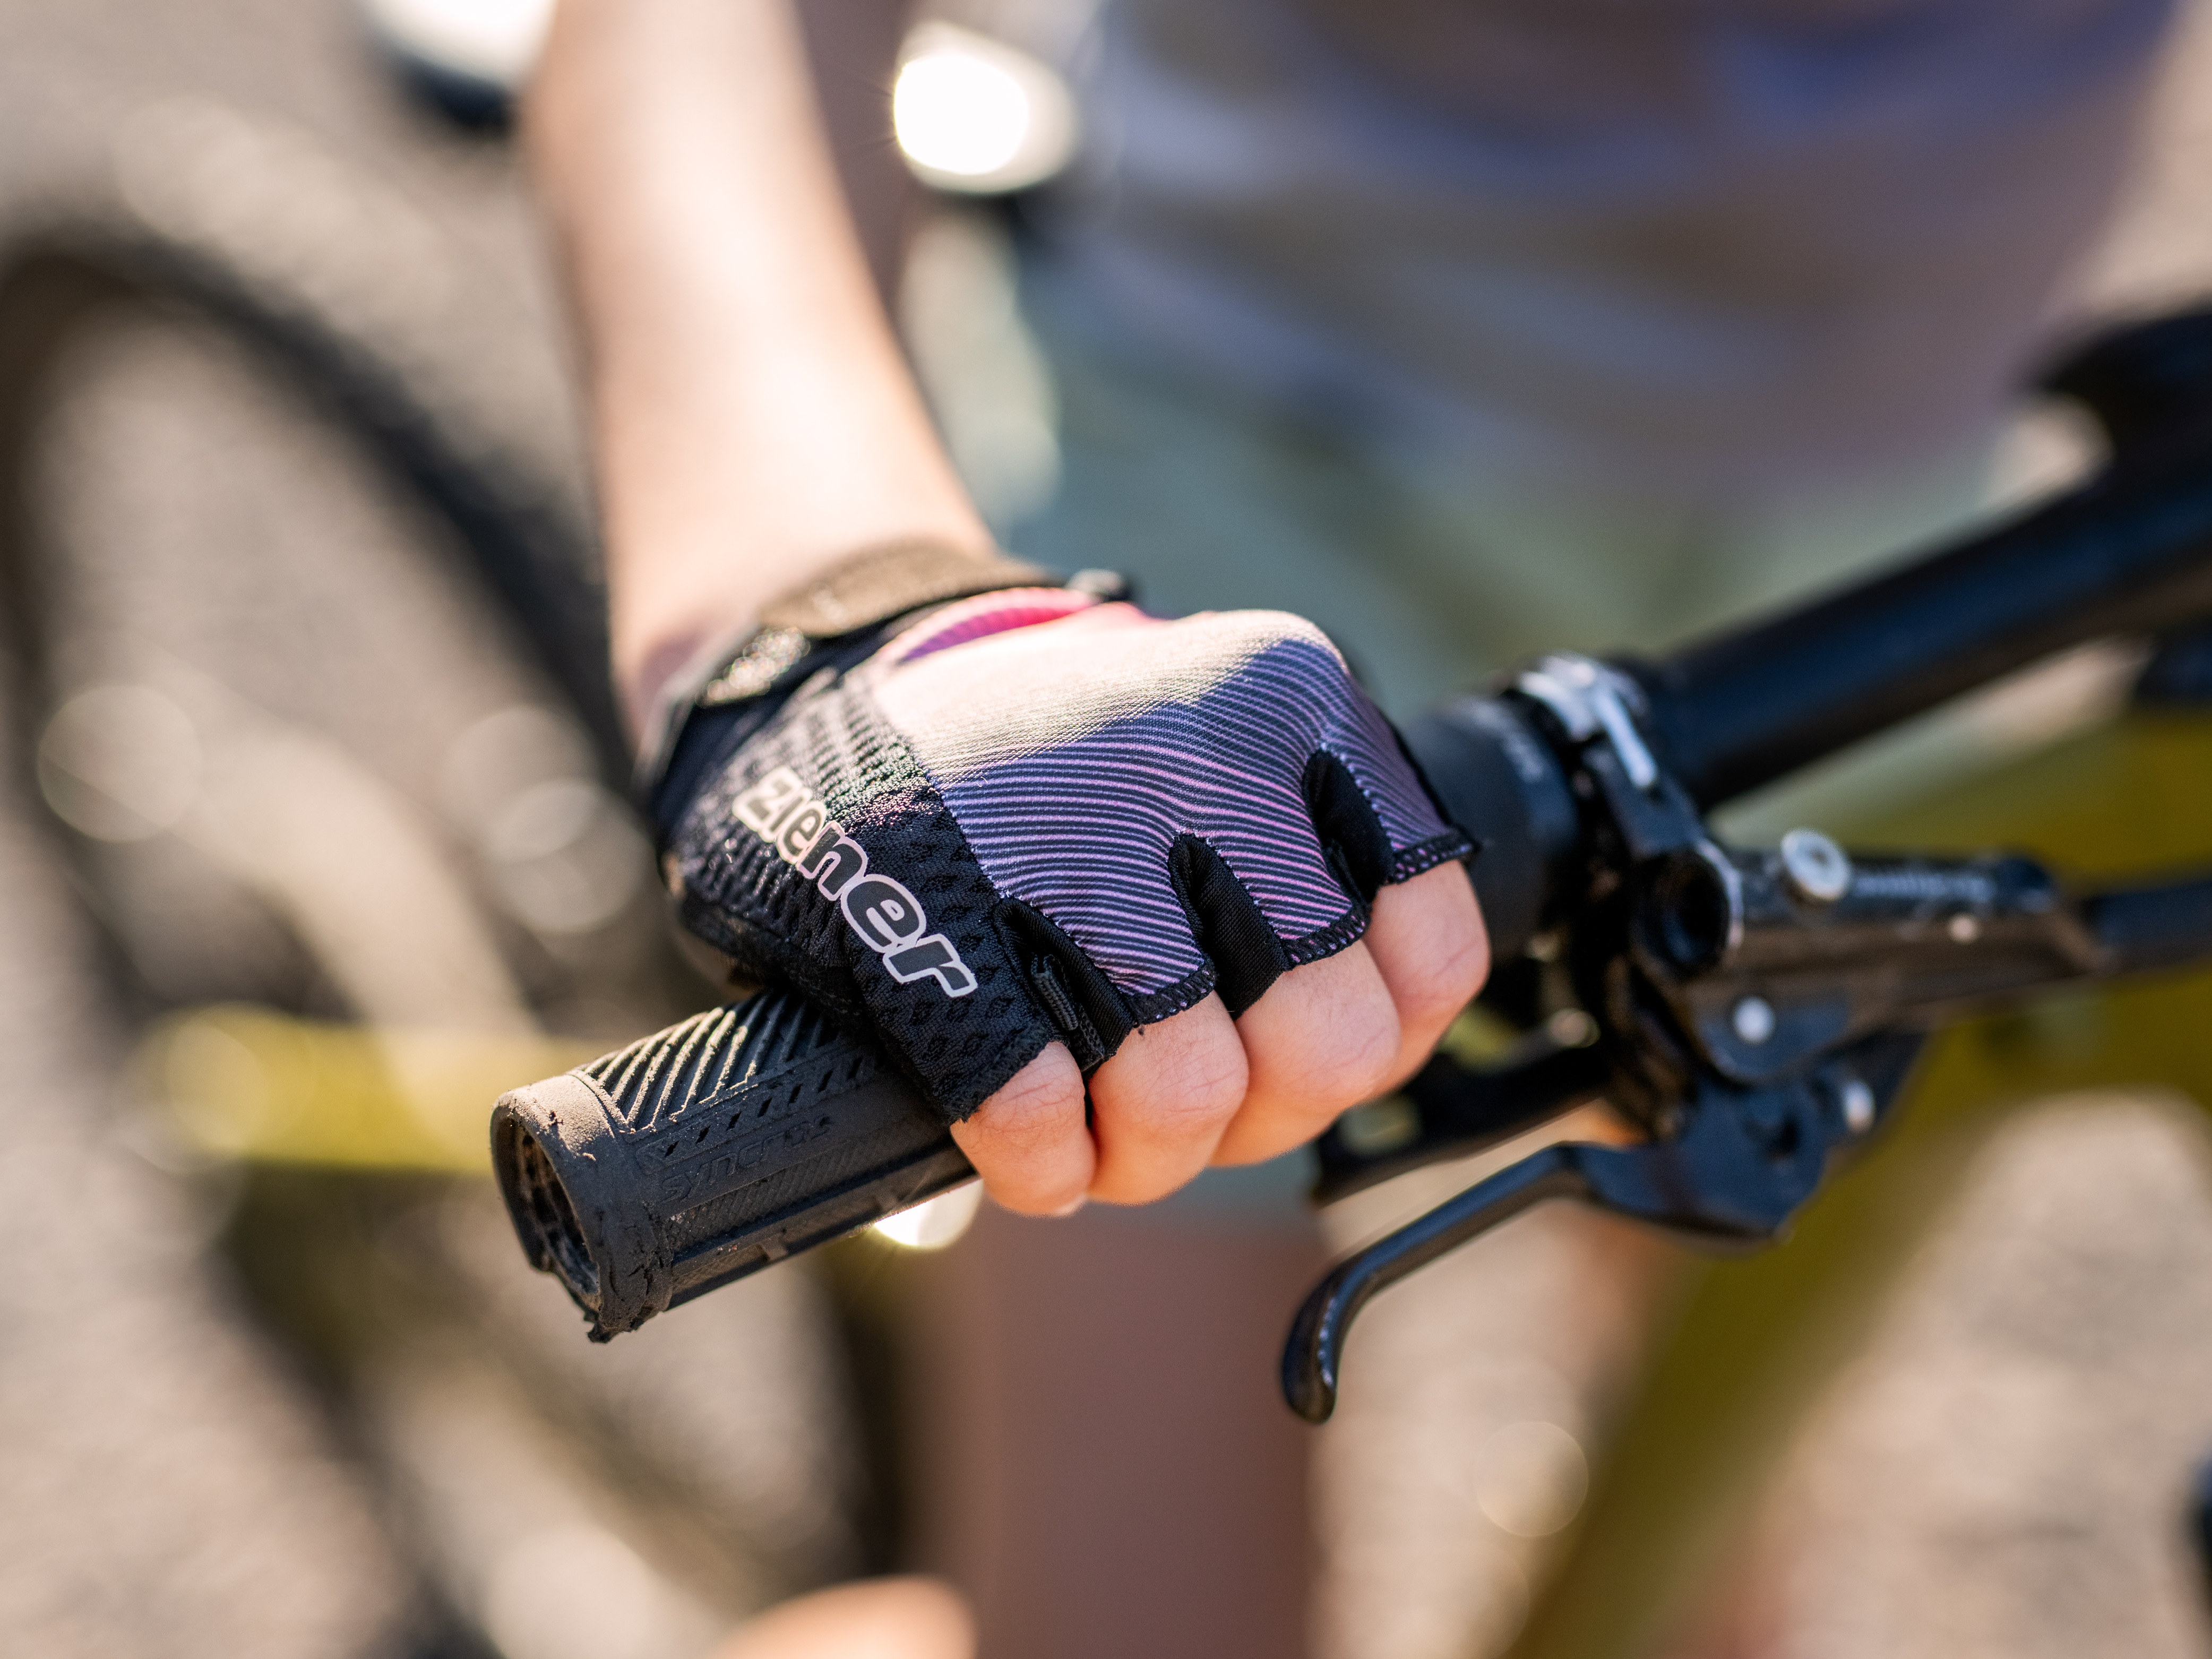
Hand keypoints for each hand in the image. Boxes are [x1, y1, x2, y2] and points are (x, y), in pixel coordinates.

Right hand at [660, 588, 1487, 1213]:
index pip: (1431, 953)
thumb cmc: (1058, 770)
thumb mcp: (1226, 744)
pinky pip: (1031, 1105)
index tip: (1288, 1050)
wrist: (832, 689)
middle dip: (1260, 1120)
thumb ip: (1328, 871)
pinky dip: (1039, 1162)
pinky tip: (1028, 1147)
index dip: (1368, 1048)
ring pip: (1188, 1090)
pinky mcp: (917, 903)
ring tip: (1105, 1136)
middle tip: (1190, 1111)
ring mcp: (1054, 827)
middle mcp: (1195, 748)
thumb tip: (1376, 1054)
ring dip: (1148, 1157)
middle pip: (1325, 1042)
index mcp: (1293, 699)